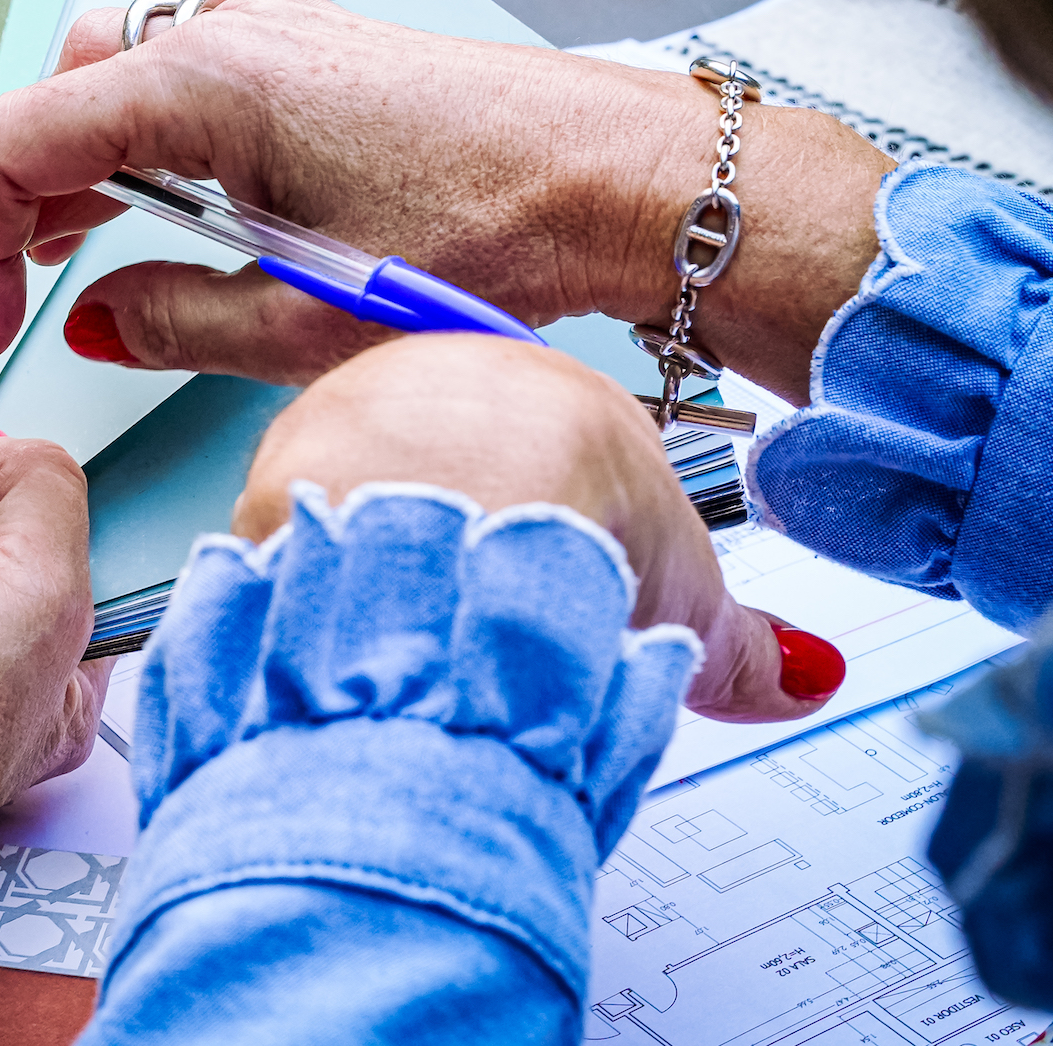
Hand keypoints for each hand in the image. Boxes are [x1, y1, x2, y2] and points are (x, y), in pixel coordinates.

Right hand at [0, 0, 887, 402]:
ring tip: (44, 245)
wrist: (621, 179)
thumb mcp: (305, 319)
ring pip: (114, 83)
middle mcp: (221, 36)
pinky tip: (162, 139)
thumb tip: (87, 321)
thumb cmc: (493, 232)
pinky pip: (198, 42)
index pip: (14, 146)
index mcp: (198, 86)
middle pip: (52, 112)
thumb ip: (171, 320)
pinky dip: (156, 98)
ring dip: (70, 163)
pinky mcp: (316, 46)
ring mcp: (269, 30)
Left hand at [236, 333, 844, 722]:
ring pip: (341, 500)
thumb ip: (736, 637)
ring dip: (369, 568)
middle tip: (479, 615)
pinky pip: (274, 544)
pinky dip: (305, 599)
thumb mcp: (682, 587)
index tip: (544, 574)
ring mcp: (326, 428)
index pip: (521, 447)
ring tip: (414, 639)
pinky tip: (342, 646)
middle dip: (445, 543)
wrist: (470, 528)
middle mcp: (409, 385)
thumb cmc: (566, 525)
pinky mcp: (260, 486)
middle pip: (418, 467)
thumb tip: (792, 673)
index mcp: (518, 379)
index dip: (538, 527)